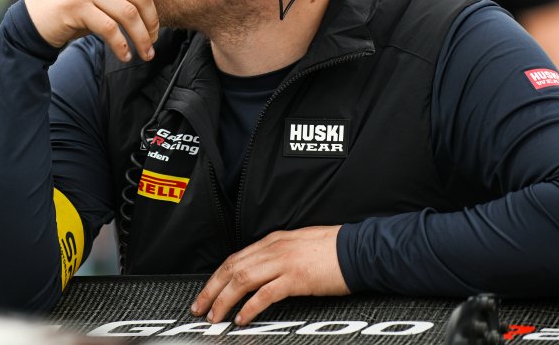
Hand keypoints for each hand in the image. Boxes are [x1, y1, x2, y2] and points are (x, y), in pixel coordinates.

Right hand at [23, 0, 158, 61]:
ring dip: (141, 38)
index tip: (154, 17)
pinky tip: (124, 55)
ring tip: (145, 53)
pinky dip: (121, 46)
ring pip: (128, 13)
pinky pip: (110, 29)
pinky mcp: (75, 7)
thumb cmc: (72, 8)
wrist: (34, 19)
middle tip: (153, 40)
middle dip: (152, 22)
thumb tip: (155, 5)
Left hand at [191, 226, 348, 325]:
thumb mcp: (299, 245)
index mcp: (273, 241)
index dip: (216, 277)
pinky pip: (265, 293)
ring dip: (224, 300)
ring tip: (215, 317)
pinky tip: (242, 318)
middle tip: (200, 309)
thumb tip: (262, 271)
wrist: (359, 249)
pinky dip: (250, 307)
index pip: (235, 258)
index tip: (206, 293)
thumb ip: (278, 255)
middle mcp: (274, 248)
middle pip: (232, 268)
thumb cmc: (333, 249)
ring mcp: (284, 262)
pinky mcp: (296, 278)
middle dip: (212, 290)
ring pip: (242, 279)